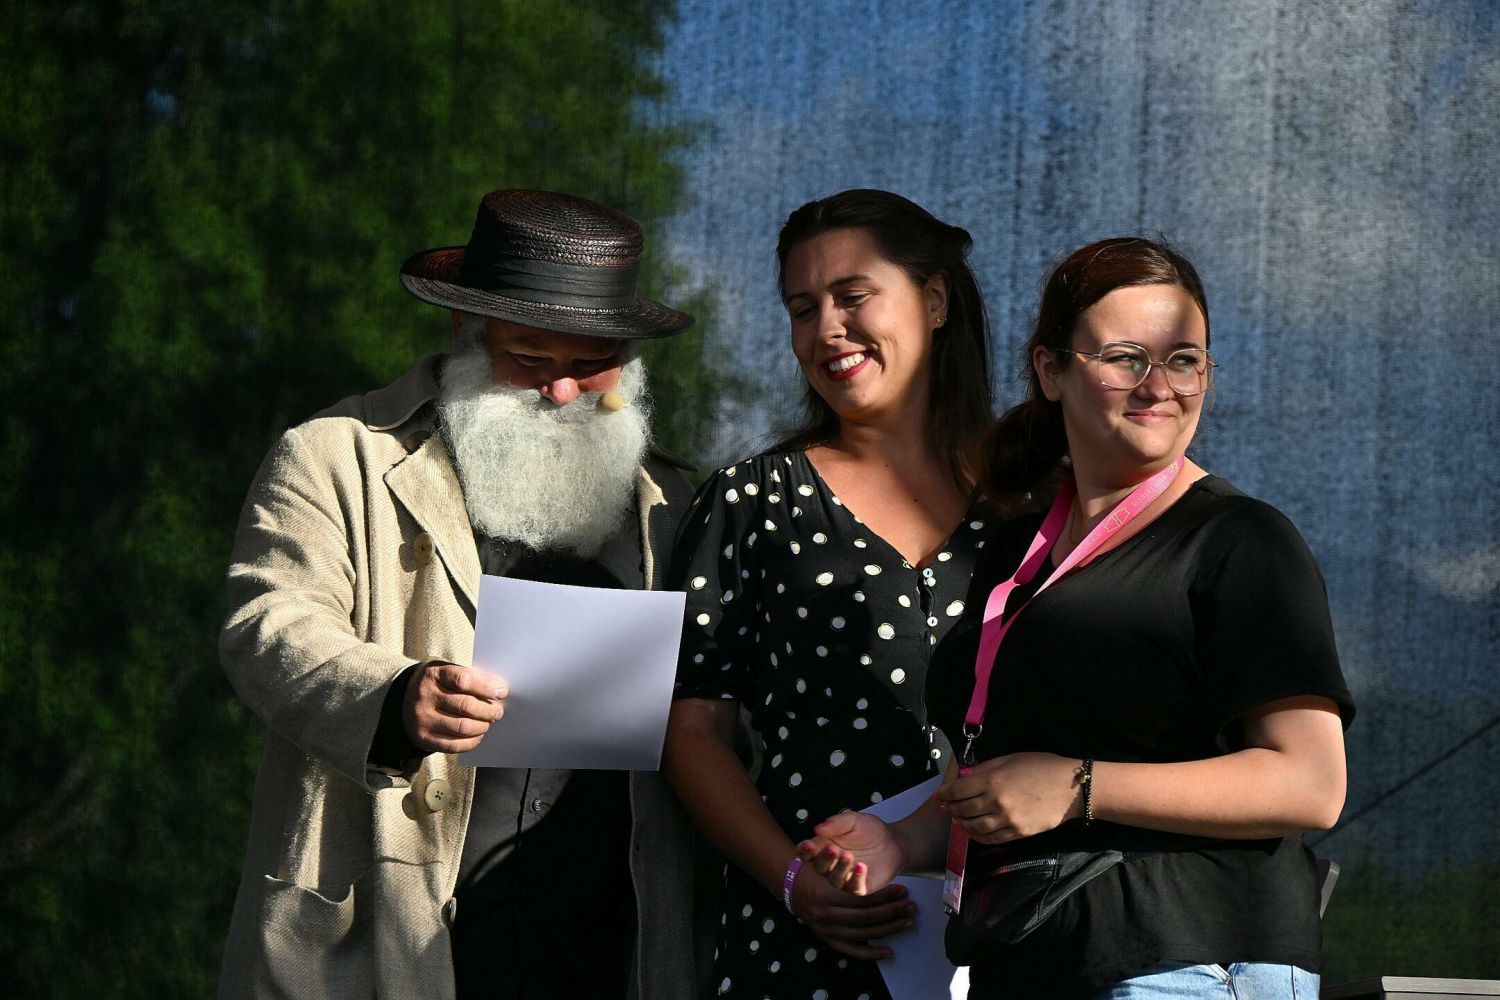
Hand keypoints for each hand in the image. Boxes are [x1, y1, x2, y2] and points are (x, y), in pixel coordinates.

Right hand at [403, 661, 506, 753]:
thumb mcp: (446, 671)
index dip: (486, 687)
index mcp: (433, 674)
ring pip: (462, 727)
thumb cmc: (435, 684)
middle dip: (488, 710)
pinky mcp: (424, 738)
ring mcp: (423, 719)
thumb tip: (498, 690)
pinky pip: (453, 745)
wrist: (402, 700)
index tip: (502, 692)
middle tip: (498, 711)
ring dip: (482, 726)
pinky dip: (471, 741)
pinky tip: (478, 735)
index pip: (463, 680)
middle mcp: (426, 696)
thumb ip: (469, 677)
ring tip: (488, 723)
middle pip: (466, 706)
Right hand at [789, 866, 914, 960]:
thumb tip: (861, 861)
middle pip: (865, 917)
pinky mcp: (828, 940)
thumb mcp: (822, 859)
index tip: (903, 889)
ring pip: (862, 934)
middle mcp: (825, 915)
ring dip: (888, 929)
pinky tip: (888, 952)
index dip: (885, 895)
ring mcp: (826, 931)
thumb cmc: (813, 870)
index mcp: (825, 894)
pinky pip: (851, 951)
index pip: (861, 898)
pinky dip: (870, 954)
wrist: (792, 887)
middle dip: (892, 912)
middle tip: (910, 905)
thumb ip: (837, 858)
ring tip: (907, 921)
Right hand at [797, 812, 907, 896]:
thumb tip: (817, 828)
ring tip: (848, 856)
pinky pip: (854, 888)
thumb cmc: (869, 830)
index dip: (805, 850)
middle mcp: (831, 865)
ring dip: (840, 869)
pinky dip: (857, 879)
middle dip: (824, 858)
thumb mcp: (853, 820)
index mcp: (823, 847)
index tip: (809, 845)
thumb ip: (836, 823)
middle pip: (819, 867)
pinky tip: (861, 867)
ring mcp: (845, 878)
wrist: (893, 841)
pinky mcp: (860, 887)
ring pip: (835, 879)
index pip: (806, 852)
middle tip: (832, 848)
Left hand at [936, 752, 1081, 843]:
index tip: (940, 795)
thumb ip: (986, 769)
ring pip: (974, 827)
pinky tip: (975, 832)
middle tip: (947, 807)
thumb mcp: (1010, 759)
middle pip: (963, 809)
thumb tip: (966, 776)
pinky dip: (978, 836)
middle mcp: (996, 802)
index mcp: (992, 780)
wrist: (1071, 788)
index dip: (945, 793)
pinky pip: (992, 839)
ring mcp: (1007, 820)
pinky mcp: (1018, 833)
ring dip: (962, 824)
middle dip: (951, 809)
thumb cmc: (1042, 767)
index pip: (958, 790)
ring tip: (958, 820)